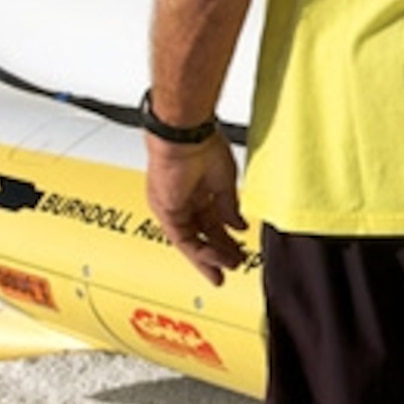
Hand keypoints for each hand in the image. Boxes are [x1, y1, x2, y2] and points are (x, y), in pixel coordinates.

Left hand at [147, 133, 248, 283]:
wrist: (185, 135)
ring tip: (227, 268)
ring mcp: (173, 207)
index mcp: (197, 190)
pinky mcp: (166, 212)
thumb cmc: (201, 144)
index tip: (237, 251)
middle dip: (219, 252)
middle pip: (202, 234)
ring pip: (191, 241)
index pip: (211, 222)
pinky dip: (201, 251)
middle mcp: (183, 200)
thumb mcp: (225, 183)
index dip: (225, 239)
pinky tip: (216, 258)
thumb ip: (229, 207)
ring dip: (210, 257)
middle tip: (233, 265)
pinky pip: (184, 239)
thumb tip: (237, 224)